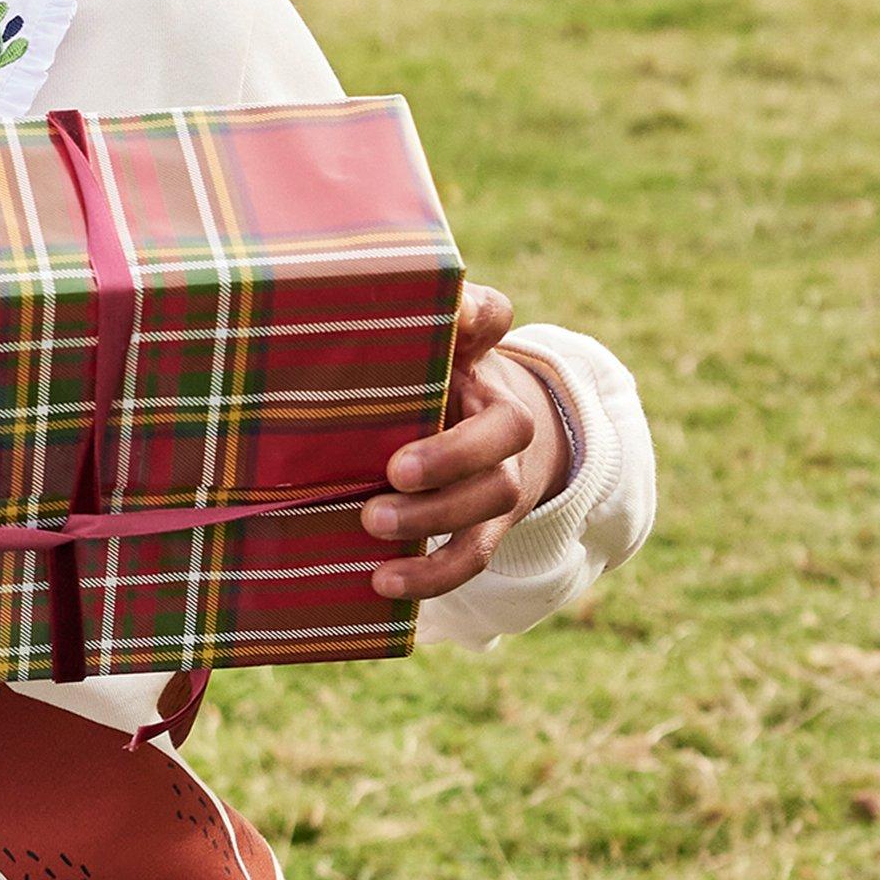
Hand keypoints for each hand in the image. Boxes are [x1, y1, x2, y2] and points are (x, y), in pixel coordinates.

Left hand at [368, 284, 568, 602]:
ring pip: (490, 499)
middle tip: (393, 470)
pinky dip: (431, 576)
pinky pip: (471, 557)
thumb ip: (407, 328)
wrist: (460, 447)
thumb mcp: (413, 359)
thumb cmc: (418, 396)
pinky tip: (383, 582)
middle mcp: (502, 418)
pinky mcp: (483, 529)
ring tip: (373, 523)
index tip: (453, 322)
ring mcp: (500, 478)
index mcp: (477, 358)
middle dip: (451, 456)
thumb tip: (415, 297)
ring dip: (434, 517)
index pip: (492, 317)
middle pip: (506, 432)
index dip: (478, 316)